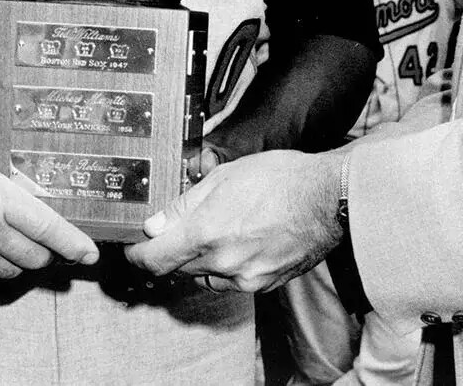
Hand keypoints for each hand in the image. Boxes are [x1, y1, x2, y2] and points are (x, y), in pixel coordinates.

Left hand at [124, 149, 341, 293]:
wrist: (328, 198)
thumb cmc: (279, 178)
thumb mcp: (223, 177)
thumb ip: (183, 204)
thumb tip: (155, 224)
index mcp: (207, 232)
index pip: (154, 258)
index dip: (137, 254)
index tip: (133, 247)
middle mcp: (223, 261)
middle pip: (178, 268)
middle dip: (173, 250)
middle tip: (179, 227)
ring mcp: (245, 278)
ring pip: (205, 276)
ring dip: (201, 259)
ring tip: (220, 228)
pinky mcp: (263, 285)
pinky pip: (231, 281)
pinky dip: (227, 266)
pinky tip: (240, 240)